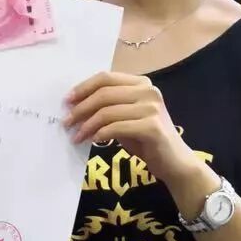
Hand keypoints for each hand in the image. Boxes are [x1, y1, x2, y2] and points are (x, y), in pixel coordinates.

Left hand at [64, 71, 194, 184]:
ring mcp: (151, 108)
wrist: (174, 162)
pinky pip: (116, 128)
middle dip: (81, 108)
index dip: (83, 88)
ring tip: (76, 137)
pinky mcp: (151, 127)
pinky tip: (93, 141)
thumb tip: (75, 108)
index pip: (105, 78)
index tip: (67, 101)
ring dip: (86, 125)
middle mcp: (148, 91)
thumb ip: (107, 108)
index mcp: (141, 84)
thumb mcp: (125, 118)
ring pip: (107, 112)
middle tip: (66, 122)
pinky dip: (100, 134)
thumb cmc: (146, 140)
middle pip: (104, 94)